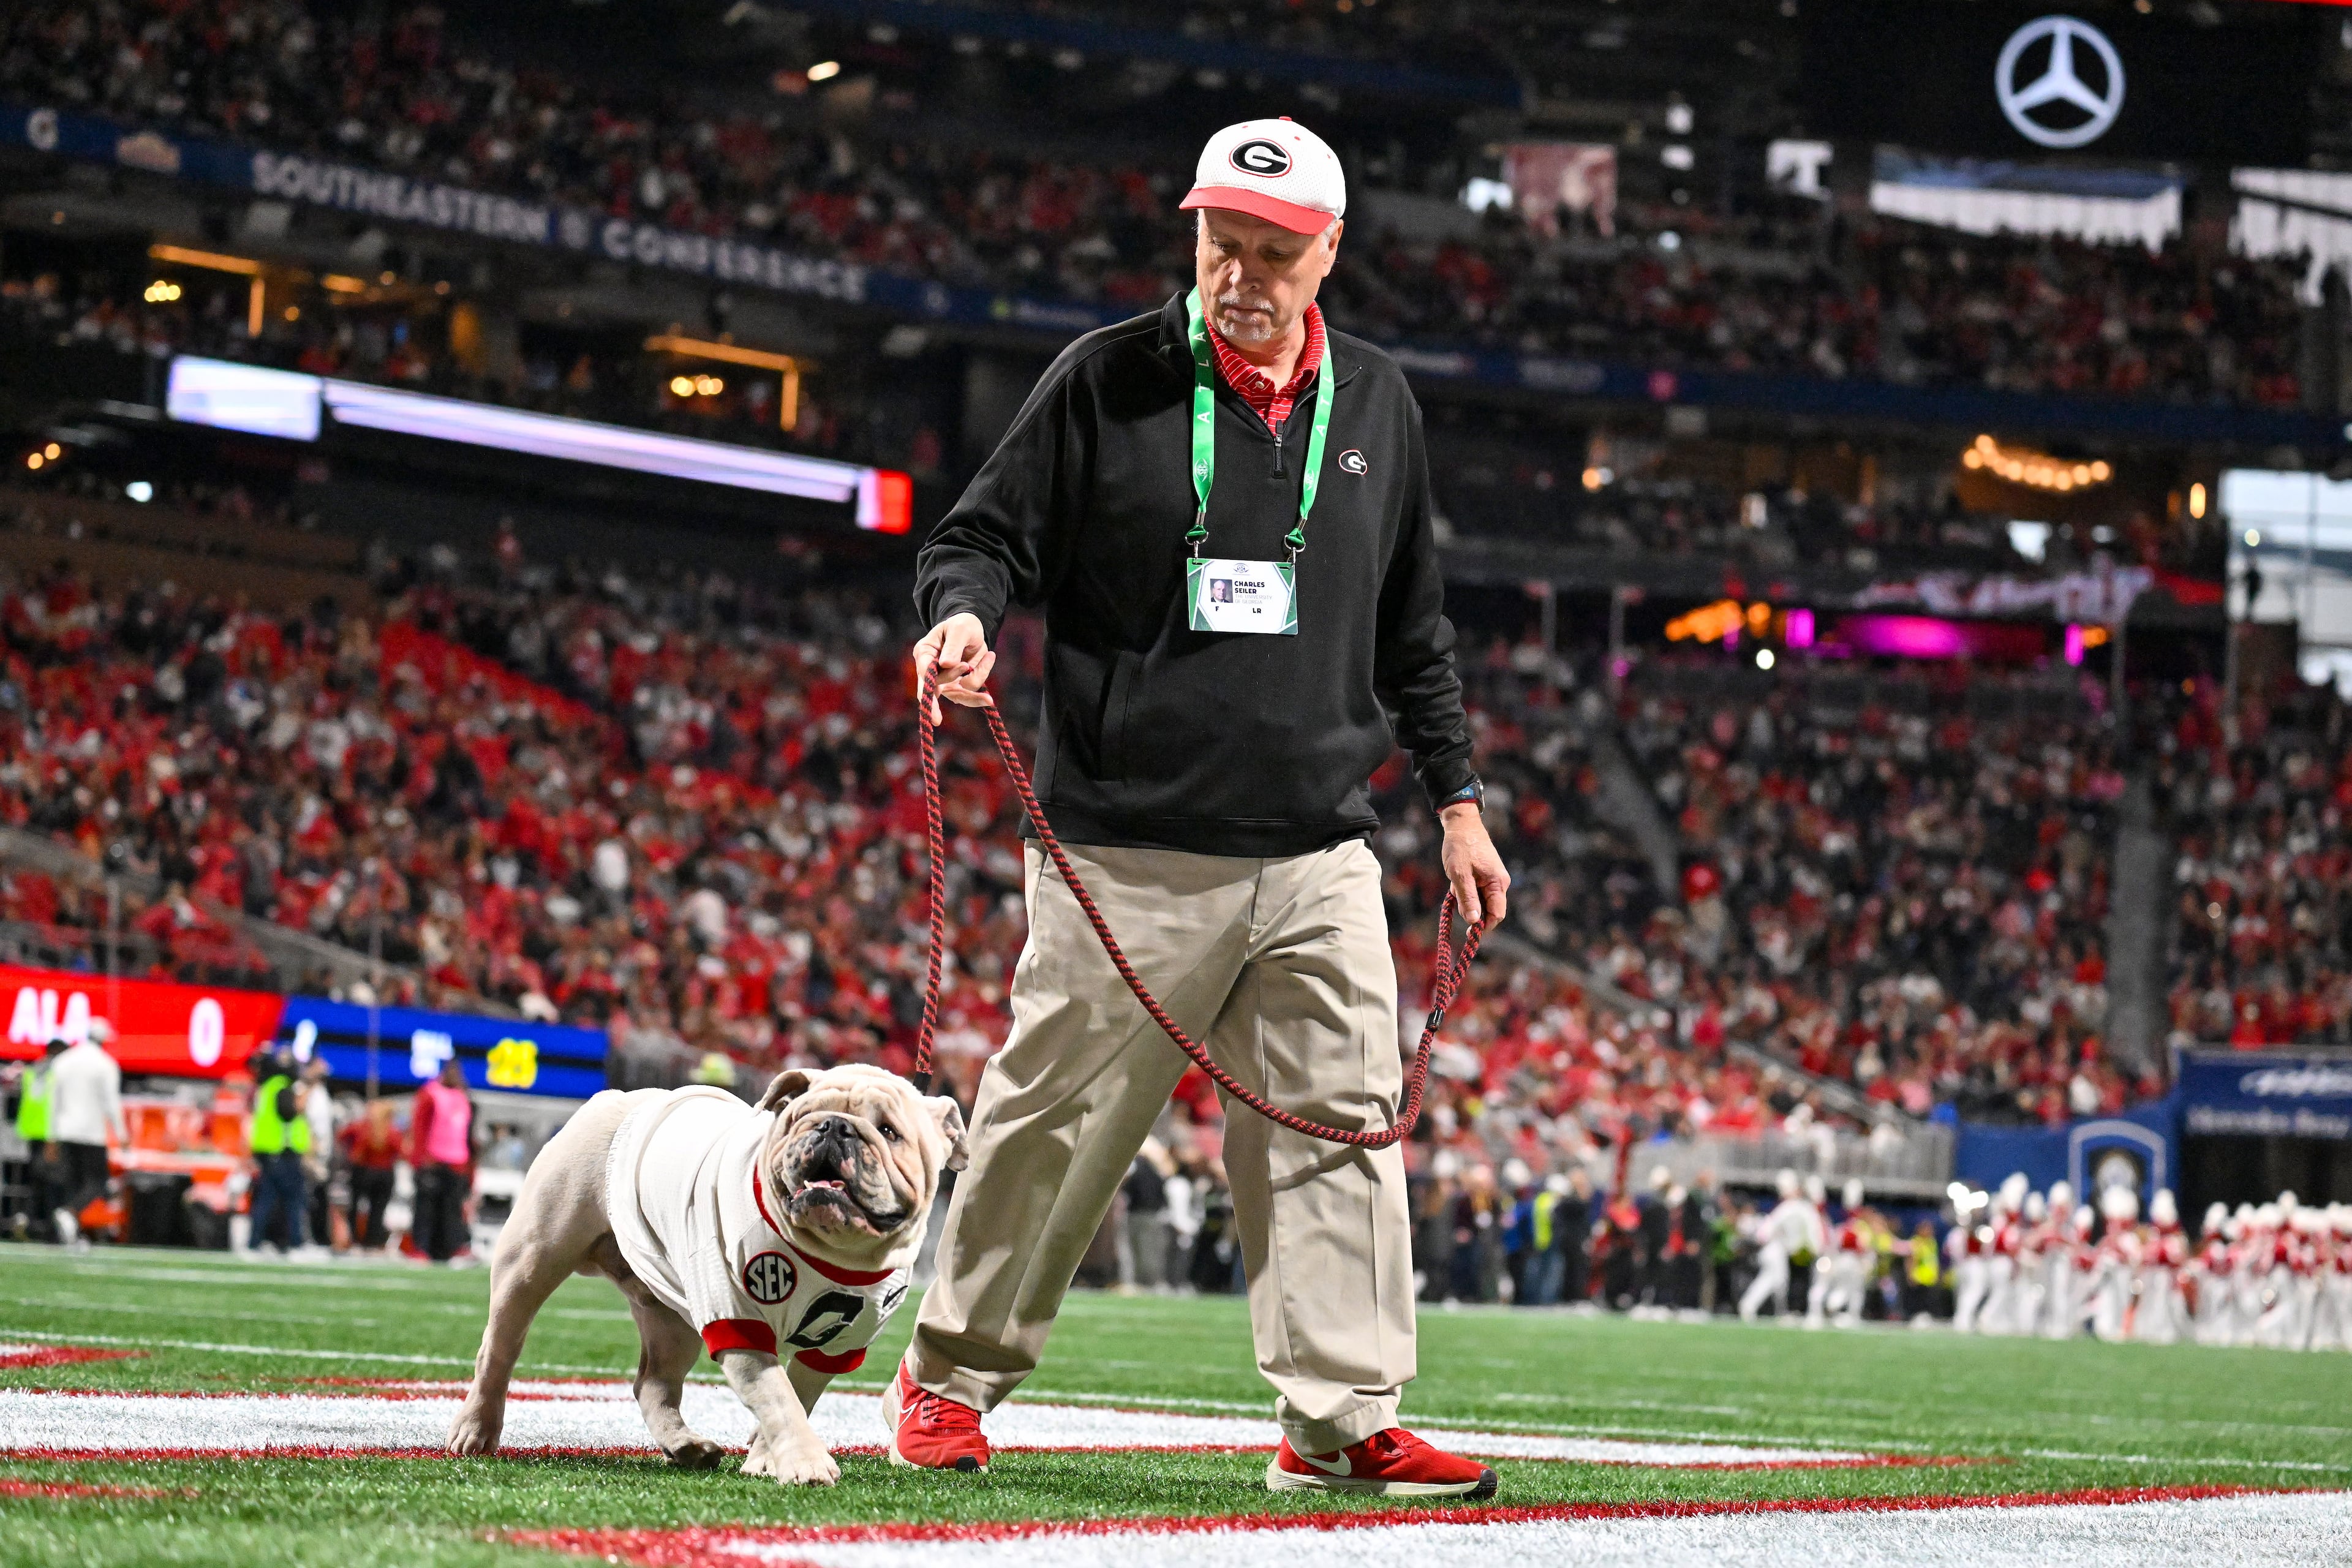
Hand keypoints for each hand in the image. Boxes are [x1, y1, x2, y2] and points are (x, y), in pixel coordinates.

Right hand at [912, 612, 994, 720]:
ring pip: (958, 695)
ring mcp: (946, 681)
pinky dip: (983, 673)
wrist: (973, 630)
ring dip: (974, 686)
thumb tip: (946, 664)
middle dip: (955, 677)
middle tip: (967, 664)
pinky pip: (972, 689)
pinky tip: (989, 656)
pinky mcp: (960, 686)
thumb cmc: (962, 625)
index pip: (923, 673)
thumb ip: (953, 645)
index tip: (935, 705)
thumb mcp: (959, 629)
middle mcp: (931, 670)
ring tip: (988, 659)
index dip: (928, 690)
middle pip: (939, 687)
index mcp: (924, 653)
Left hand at [1438, 800, 1508, 930]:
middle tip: (1456, 898)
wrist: (1461, 825)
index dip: (1484, 926)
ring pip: (1481, 901)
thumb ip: (1468, 899)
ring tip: (1455, 884)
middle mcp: (1499, 883)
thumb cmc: (1460, 848)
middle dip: (1471, 909)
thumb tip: (1474, 922)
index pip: (1497, 914)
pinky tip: (1457, 881)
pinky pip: (1477, 892)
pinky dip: (1465, 891)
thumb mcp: (1460, 875)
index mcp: (1498, 883)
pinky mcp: (1486, 876)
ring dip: (1466, 899)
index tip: (1469, 933)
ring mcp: (1493, 879)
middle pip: (1488, 909)